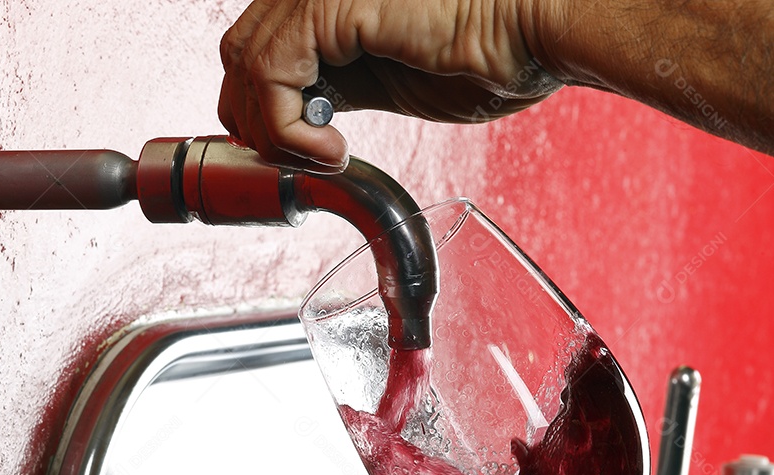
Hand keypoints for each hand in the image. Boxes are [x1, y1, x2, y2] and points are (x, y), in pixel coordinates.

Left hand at [217, 0, 562, 169]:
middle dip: (257, 121)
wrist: (537, 35)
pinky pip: (270, 74)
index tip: (297, 152)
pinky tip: (334, 149)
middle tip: (304, 160)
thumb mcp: (385, 83)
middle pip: (236, 55)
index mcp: (329, 7)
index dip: (259, 109)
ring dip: (275, 130)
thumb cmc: (487, 56)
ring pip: (243, 65)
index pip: (255, 53)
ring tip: (326, 157)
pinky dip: (289, 127)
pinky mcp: (332, 4)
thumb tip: (297, 118)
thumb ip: (333, 88)